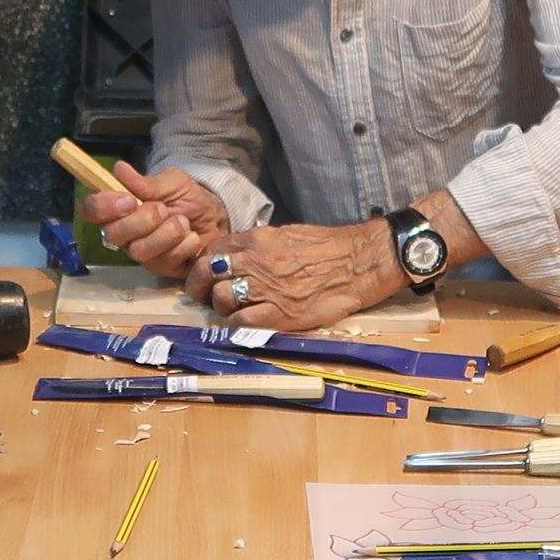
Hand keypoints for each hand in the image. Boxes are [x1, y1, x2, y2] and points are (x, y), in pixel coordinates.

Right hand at [86, 164, 227, 278]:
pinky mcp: (160, 268)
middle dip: (142, 220)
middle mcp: (124, 233)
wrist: (215, 218)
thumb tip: (119, 170)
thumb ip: (148, 182)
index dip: (102, 207)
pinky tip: (192, 238)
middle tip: (163, 209)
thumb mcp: (173, 182)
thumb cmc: (188, 198)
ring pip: (139, 250)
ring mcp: (141, 253)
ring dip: (166, 233)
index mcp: (120, 208)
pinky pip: (165, 260)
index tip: (128, 200)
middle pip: (112, 234)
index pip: (91, 209)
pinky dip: (184, 244)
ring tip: (183, 222)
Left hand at [200, 219, 405, 330]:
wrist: (359, 262)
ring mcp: (267, 288)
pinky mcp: (280, 314)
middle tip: (206, 296)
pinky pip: (241, 323)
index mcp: (257, 239)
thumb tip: (237, 256)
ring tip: (234, 309)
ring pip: (221, 299)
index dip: (203, 263)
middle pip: (206, 274)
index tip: (207, 274)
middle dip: (200, 287)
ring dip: (222, 307)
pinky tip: (246, 323)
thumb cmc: (327, 247)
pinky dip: (237, 325)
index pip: (211, 249)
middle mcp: (256, 261)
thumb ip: (257, 245)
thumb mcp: (285, 234)